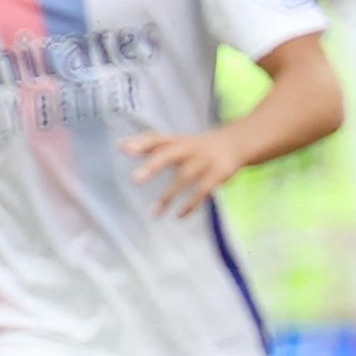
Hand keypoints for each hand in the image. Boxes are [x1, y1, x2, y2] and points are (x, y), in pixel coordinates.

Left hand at [124, 129, 243, 217]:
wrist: (235, 144)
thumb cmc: (194, 147)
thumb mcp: (174, 142)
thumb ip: (148, 144)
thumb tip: (120, 145)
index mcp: (176, 141)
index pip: (156, 139)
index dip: (141, 143)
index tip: (124, 148)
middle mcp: (188, 148)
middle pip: (169, 154)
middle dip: (153, 165)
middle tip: (134, 179)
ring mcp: (204, 160)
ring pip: (184, 177)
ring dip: (168, 196)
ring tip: (154, 213)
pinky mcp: (218, 173)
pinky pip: (203, 190)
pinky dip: (191, 204)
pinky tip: (179, 215)